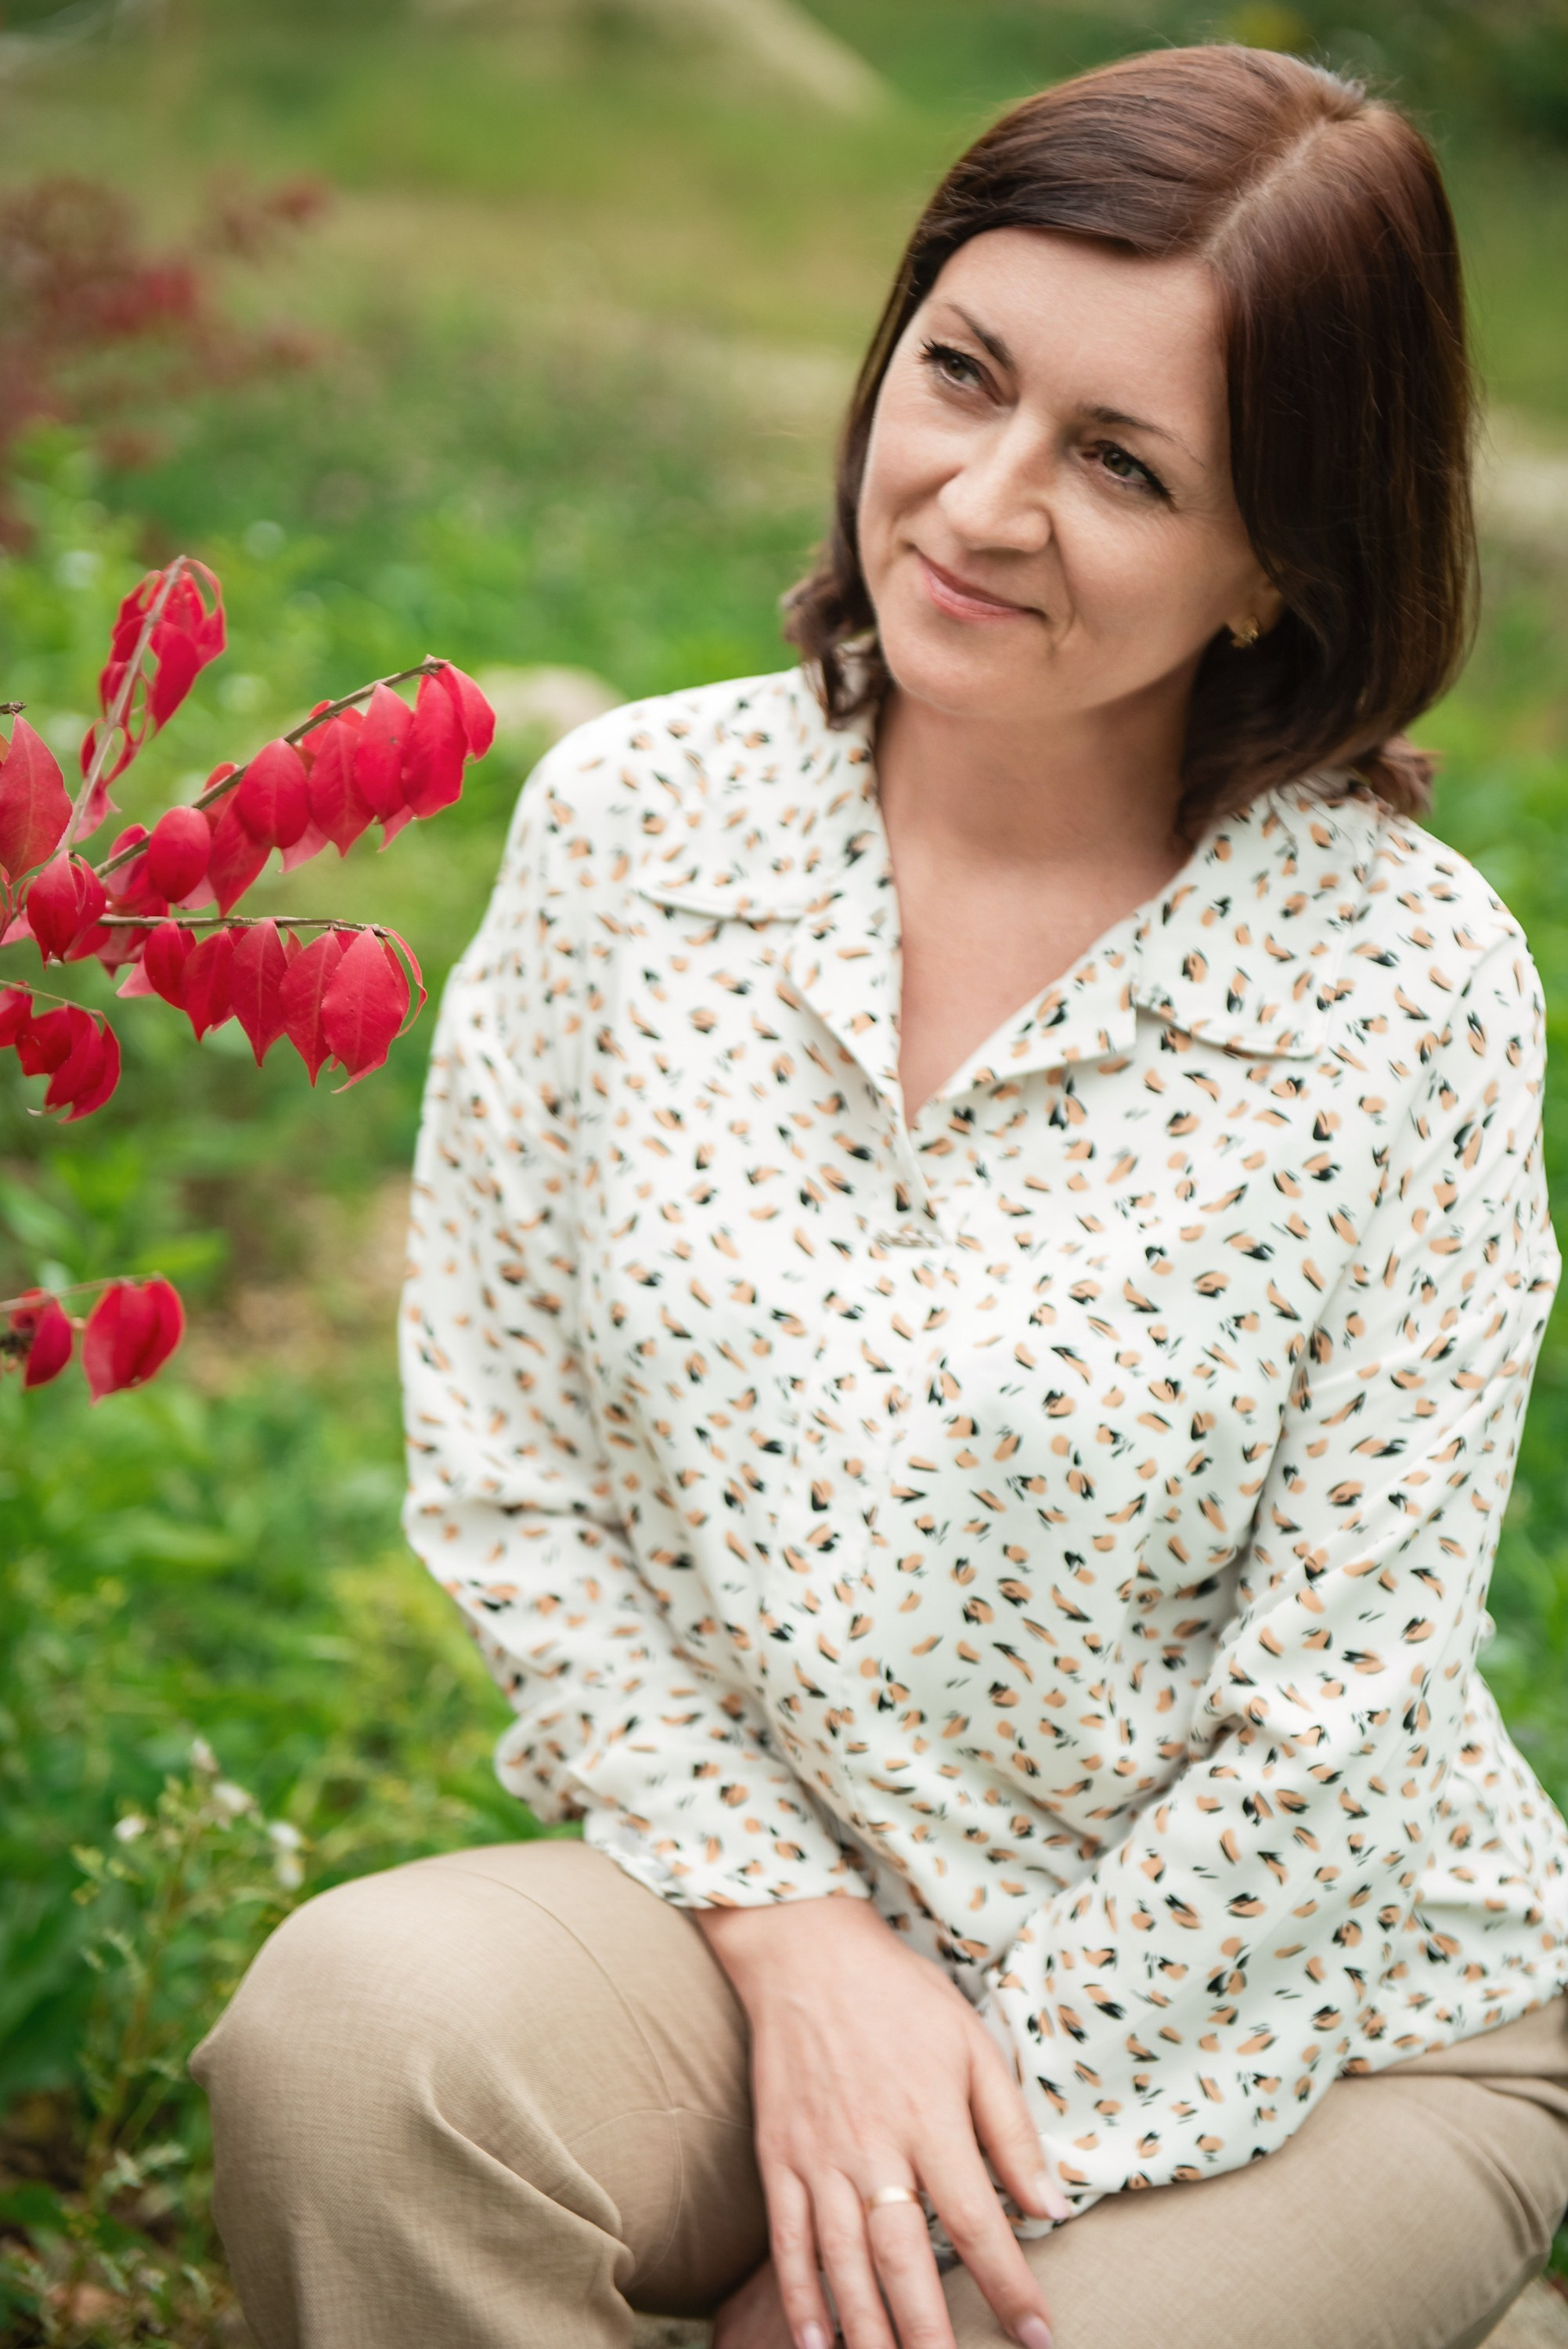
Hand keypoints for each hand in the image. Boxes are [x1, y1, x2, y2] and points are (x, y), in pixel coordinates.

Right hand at [696, 1896, 1066, 2348]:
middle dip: (933, 2334)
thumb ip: (1009, 2128)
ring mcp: (819, 2155)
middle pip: (904, 2259)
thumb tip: (1050, 2204)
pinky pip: (787, 2240)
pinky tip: (817, 2345)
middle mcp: (873, 2146)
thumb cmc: (901, 1996)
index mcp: (929, 2117)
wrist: (806, 1952)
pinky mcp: (778, 2156)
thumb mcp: (972, 2043)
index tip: (1037, 2336)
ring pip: (845, 2262)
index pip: (975, 2222)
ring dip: (870, 2331)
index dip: (1009, 2285)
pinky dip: (801, 2297)